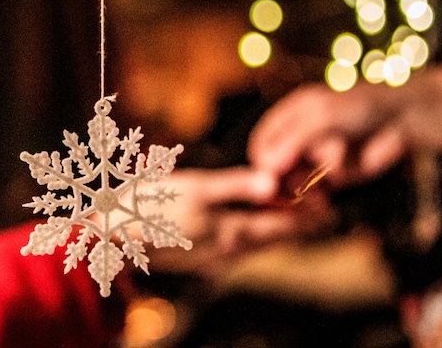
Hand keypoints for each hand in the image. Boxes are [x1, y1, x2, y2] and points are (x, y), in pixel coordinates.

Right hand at [142, 167, 332, 273]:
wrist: (113, 235)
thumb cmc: (152, 205)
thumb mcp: (197, 186)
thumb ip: (237, 186)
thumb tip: (275, 183)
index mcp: (233, 233)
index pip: (284, 227)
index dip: (307, 214)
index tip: (327, 202)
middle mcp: (229, 251)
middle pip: (274, 238)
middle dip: (295, 221)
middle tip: (315, 204)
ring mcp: (213, 257)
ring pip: (255, 243)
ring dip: (274, 227)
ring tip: (286, 209)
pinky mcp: (197, 257)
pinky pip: (236, 246)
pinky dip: (252, 233)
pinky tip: (247, 221)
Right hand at [247, 67, 441, 187]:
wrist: (406, 118)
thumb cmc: (362, 107)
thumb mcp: (322, 117)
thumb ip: (293, 140)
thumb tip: (266, 166)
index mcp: (290, 116)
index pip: (263, 144)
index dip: (264, 162)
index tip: (271, 179)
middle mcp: (300, 138)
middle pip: (278, 168)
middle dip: (289, 177)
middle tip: (299, 185)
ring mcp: (318, 158)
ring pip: (300, 181)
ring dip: (314, 179)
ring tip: (339, 160)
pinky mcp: (337, 176)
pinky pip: (322, 190)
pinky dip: (330, 188)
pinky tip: (341, 180)